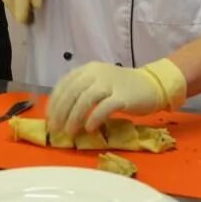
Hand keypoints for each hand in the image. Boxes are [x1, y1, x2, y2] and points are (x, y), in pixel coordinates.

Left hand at [47, 59, 187, 134]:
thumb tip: (61, 113)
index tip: (49, 118)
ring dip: (74, 117)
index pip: (64, 84)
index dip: (54, 102)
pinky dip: (94, 118)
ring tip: (70, 131)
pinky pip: (104, 107)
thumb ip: (81, 92)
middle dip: (61, 112)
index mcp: (87, 69)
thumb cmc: (121, 88)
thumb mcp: (98, 83)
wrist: (152, 85)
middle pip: (72, 92)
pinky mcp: (123, 96)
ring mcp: (110, 84)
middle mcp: (96, 73)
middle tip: (56, 129)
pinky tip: (89, 128)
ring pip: (85, 99)